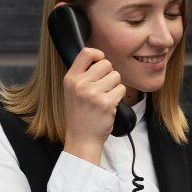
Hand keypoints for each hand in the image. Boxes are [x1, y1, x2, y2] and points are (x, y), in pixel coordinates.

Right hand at [62, 47, 126, 164]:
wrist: (82, 138)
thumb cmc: (80, 114)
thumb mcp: (72, 91)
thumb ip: (82, 74)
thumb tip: (98, 56)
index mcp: (70, 79)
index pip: (86, 53)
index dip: (98, 54)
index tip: (100, 61)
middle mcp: (80, 84)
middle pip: (106, 63)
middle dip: (109, 74)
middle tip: (104, 87)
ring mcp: (93, 94)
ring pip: (116, 76)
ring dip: (115, 86)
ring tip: (106, 97)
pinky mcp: (106, 103)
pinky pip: (121, 89)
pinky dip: (119, 96)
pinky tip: (110, 105)